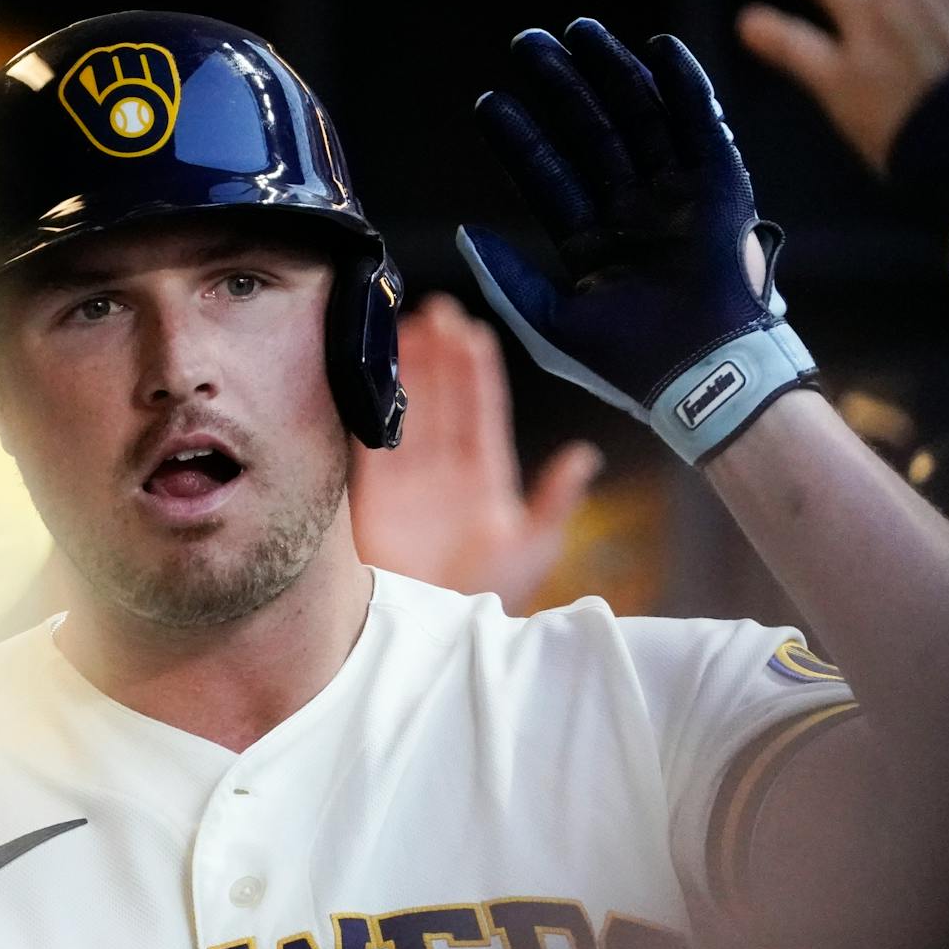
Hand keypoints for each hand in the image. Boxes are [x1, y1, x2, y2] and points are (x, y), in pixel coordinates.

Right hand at [351, 294, 601, 603]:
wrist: (435, 636)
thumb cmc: (486, 596)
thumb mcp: (531, 549)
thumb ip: (554, 502)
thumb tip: (584, 455)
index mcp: (485, 475)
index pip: (481, 410)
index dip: (475, 370)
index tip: (469, 331)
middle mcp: (445, 470)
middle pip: (441, 399)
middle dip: (437, 356)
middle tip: (432, 312)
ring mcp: (407, 481)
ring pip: (406, 412)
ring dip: (405, 372)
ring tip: (402, 329)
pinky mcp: (372, 496)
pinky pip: (368, 445)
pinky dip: (365, 411)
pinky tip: (364, 378)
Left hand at [457, 20, 814, 465]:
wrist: (699, 372)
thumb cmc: (625, 362)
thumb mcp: (548, 322)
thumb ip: (506, 278)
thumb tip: (463, 233)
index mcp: (592, 242)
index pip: (546, 175)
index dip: (518, 138)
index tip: (488, 102)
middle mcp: (633, 211)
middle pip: (590, 132)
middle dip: (560, 87)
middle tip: (526, 43)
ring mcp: (676, 194)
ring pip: (638, 116)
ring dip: (612, 71)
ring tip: (580, 30)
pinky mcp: (720, 185)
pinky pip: (700, 122)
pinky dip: (683, 84)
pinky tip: (657, 47)